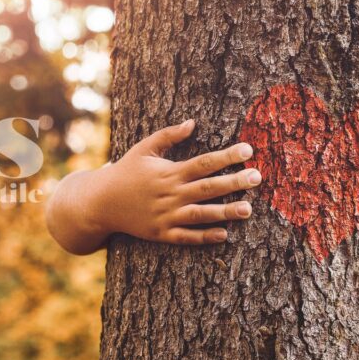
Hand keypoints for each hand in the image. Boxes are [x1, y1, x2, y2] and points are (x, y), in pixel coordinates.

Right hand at [47, 120, 261, 253]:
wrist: (100, 203)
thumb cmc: (126, 171)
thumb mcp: (144, 148)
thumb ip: (169, 136)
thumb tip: (193, 122)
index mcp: (169, 172)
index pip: (204, 162)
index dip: (227, 156)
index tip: (249, 150)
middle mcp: (170, 194)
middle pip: (208, 188)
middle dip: (234, 182)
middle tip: (258, 177)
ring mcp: (166, 216)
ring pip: (201, 214)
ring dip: (226, 212)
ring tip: (249, 209)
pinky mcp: (161, 234)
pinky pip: (186, 237)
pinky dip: (204, 236)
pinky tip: (224, 234)